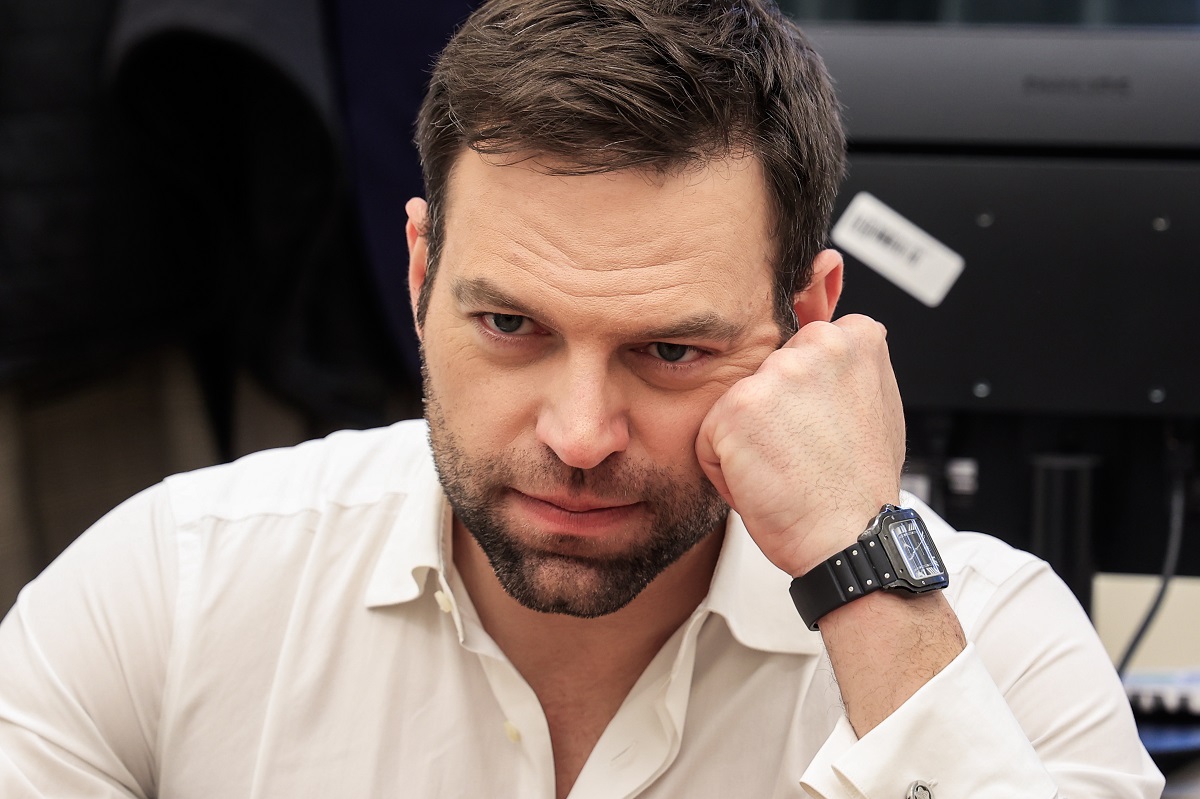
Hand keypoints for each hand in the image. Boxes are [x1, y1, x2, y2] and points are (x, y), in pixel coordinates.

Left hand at [696, 314, 905, 576]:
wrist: (851, 540)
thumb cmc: (859, 488)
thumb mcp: (875, 407)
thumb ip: (846, 371)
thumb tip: (825, 351)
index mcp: (856, 339)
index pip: (799, 351)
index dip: (804, 399)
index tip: (826, 431)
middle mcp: (818, 344)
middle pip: (763, 378)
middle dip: (773, 418)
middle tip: (806, 456)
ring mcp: (777, 373)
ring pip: (734, 406)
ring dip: (748, 443)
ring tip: (787, 470)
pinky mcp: (737, 407)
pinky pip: (708, 438)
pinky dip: (726, 471)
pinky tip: (765, 484)